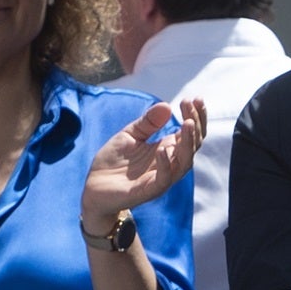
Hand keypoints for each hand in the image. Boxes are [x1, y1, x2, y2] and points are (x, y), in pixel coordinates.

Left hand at [82, 97, 204, 223]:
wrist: (94, 188)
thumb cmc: (113, 162)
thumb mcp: (129, 135)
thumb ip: (147, 123)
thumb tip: (166, 105)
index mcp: (167, 149)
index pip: (190, 133)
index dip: (196, 116)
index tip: (195, 98)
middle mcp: (169, 164)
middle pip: (193, 146)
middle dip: (196, 124)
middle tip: (190, 105)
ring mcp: (161, 178)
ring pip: (184, 162)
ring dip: (189, 143)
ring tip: (187, 123)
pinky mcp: (148, 191)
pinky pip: (164, 179)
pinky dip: (166, 164)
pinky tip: (163, 148)